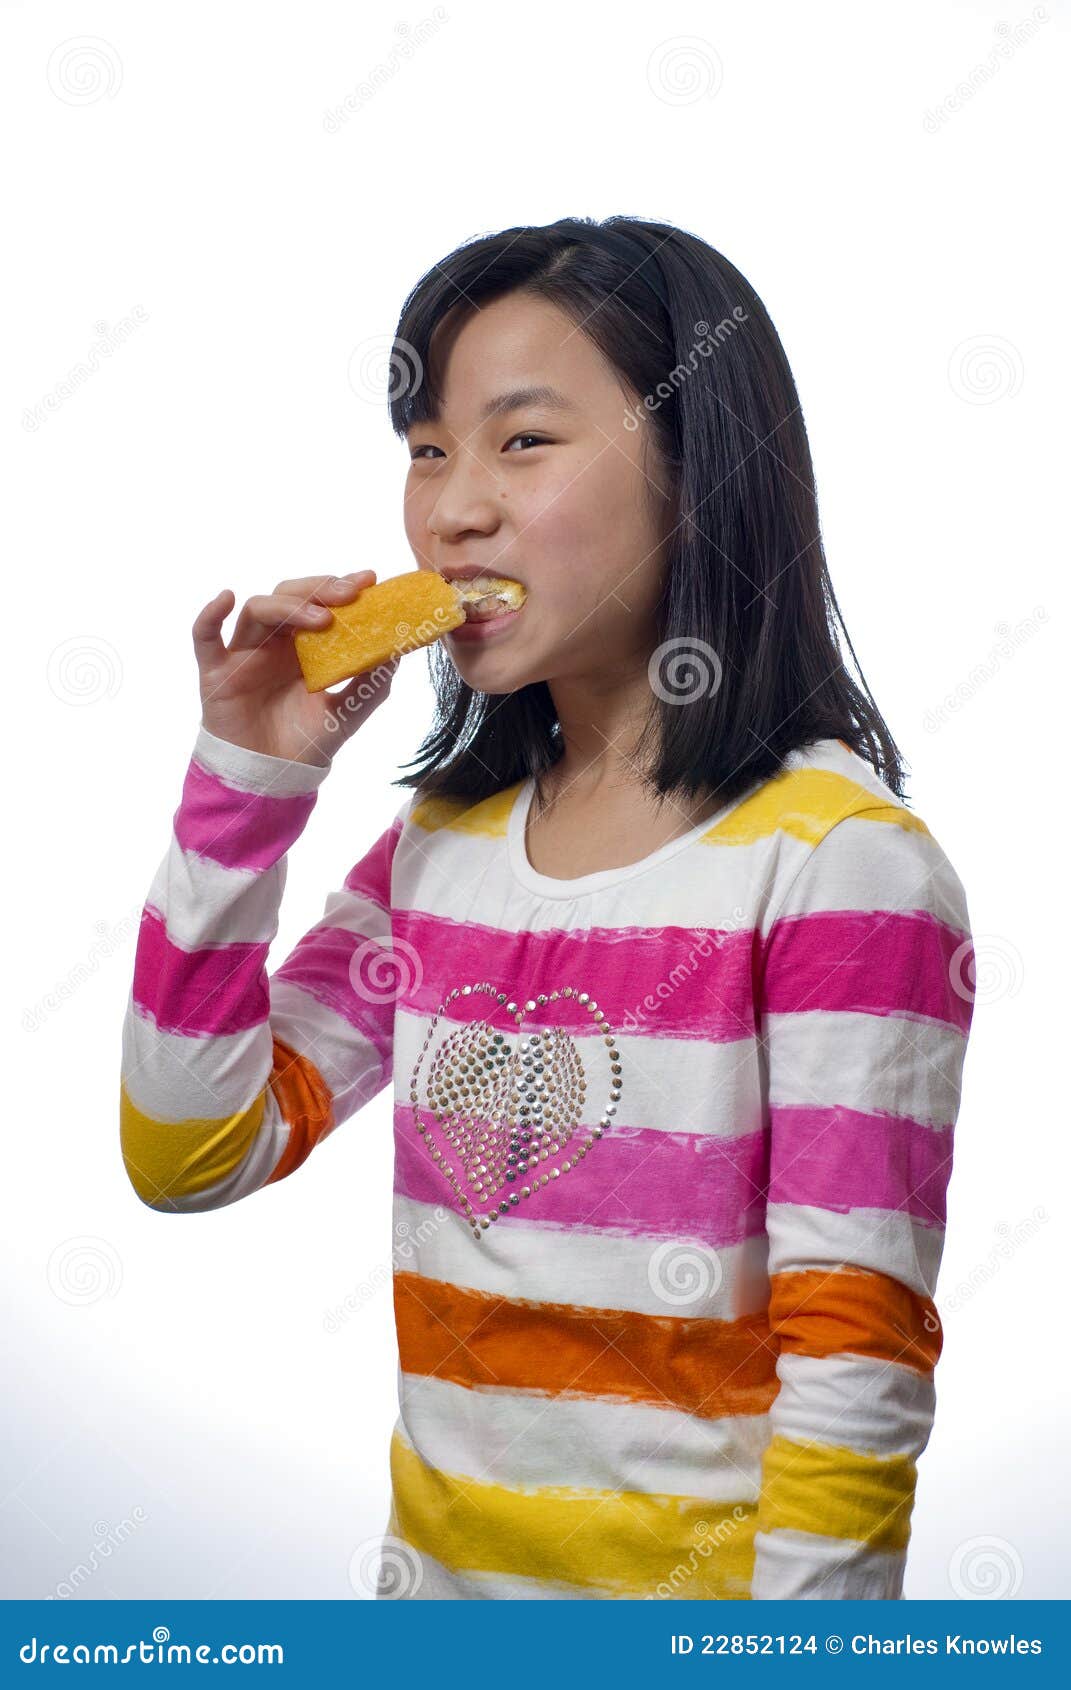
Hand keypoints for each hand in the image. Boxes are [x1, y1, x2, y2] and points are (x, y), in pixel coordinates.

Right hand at [192, 571, 398, 764]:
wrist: (275, 778)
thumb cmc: (308, 742)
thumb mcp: (350, 711)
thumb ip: (372, 682)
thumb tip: (398, 649)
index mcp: (305, 645)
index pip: (320, 602)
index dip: (341, 586)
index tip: (368, 580)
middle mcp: (274, 643)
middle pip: (289, 595)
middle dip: (319, 589)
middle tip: (349, 594)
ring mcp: (244, 654)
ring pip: (257, 609)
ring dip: (288, 606)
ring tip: (321, 618)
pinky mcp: (216, 672)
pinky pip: (204, 637)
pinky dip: (210, 615)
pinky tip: (226, 598)